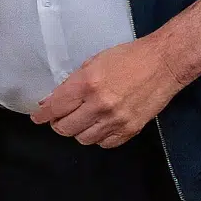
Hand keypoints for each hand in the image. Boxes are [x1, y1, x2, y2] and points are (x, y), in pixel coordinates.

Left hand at [32, 34, 186, 146]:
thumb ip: (72, 83)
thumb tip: (52, 101)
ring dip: (78, 131)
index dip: (42, 115)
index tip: (37, 118)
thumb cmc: (127, 57)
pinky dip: (98, 137)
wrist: (164, 63)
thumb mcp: (93, 62)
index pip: (55, 107)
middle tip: (60, 118)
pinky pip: (105, 143)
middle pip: (66, 128)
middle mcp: (99, 105)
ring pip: (84, 139)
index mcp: (87, 84)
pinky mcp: (131, 130)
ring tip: (81, 120)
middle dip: (58, 124)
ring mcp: (116, 120)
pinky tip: (99, 126)